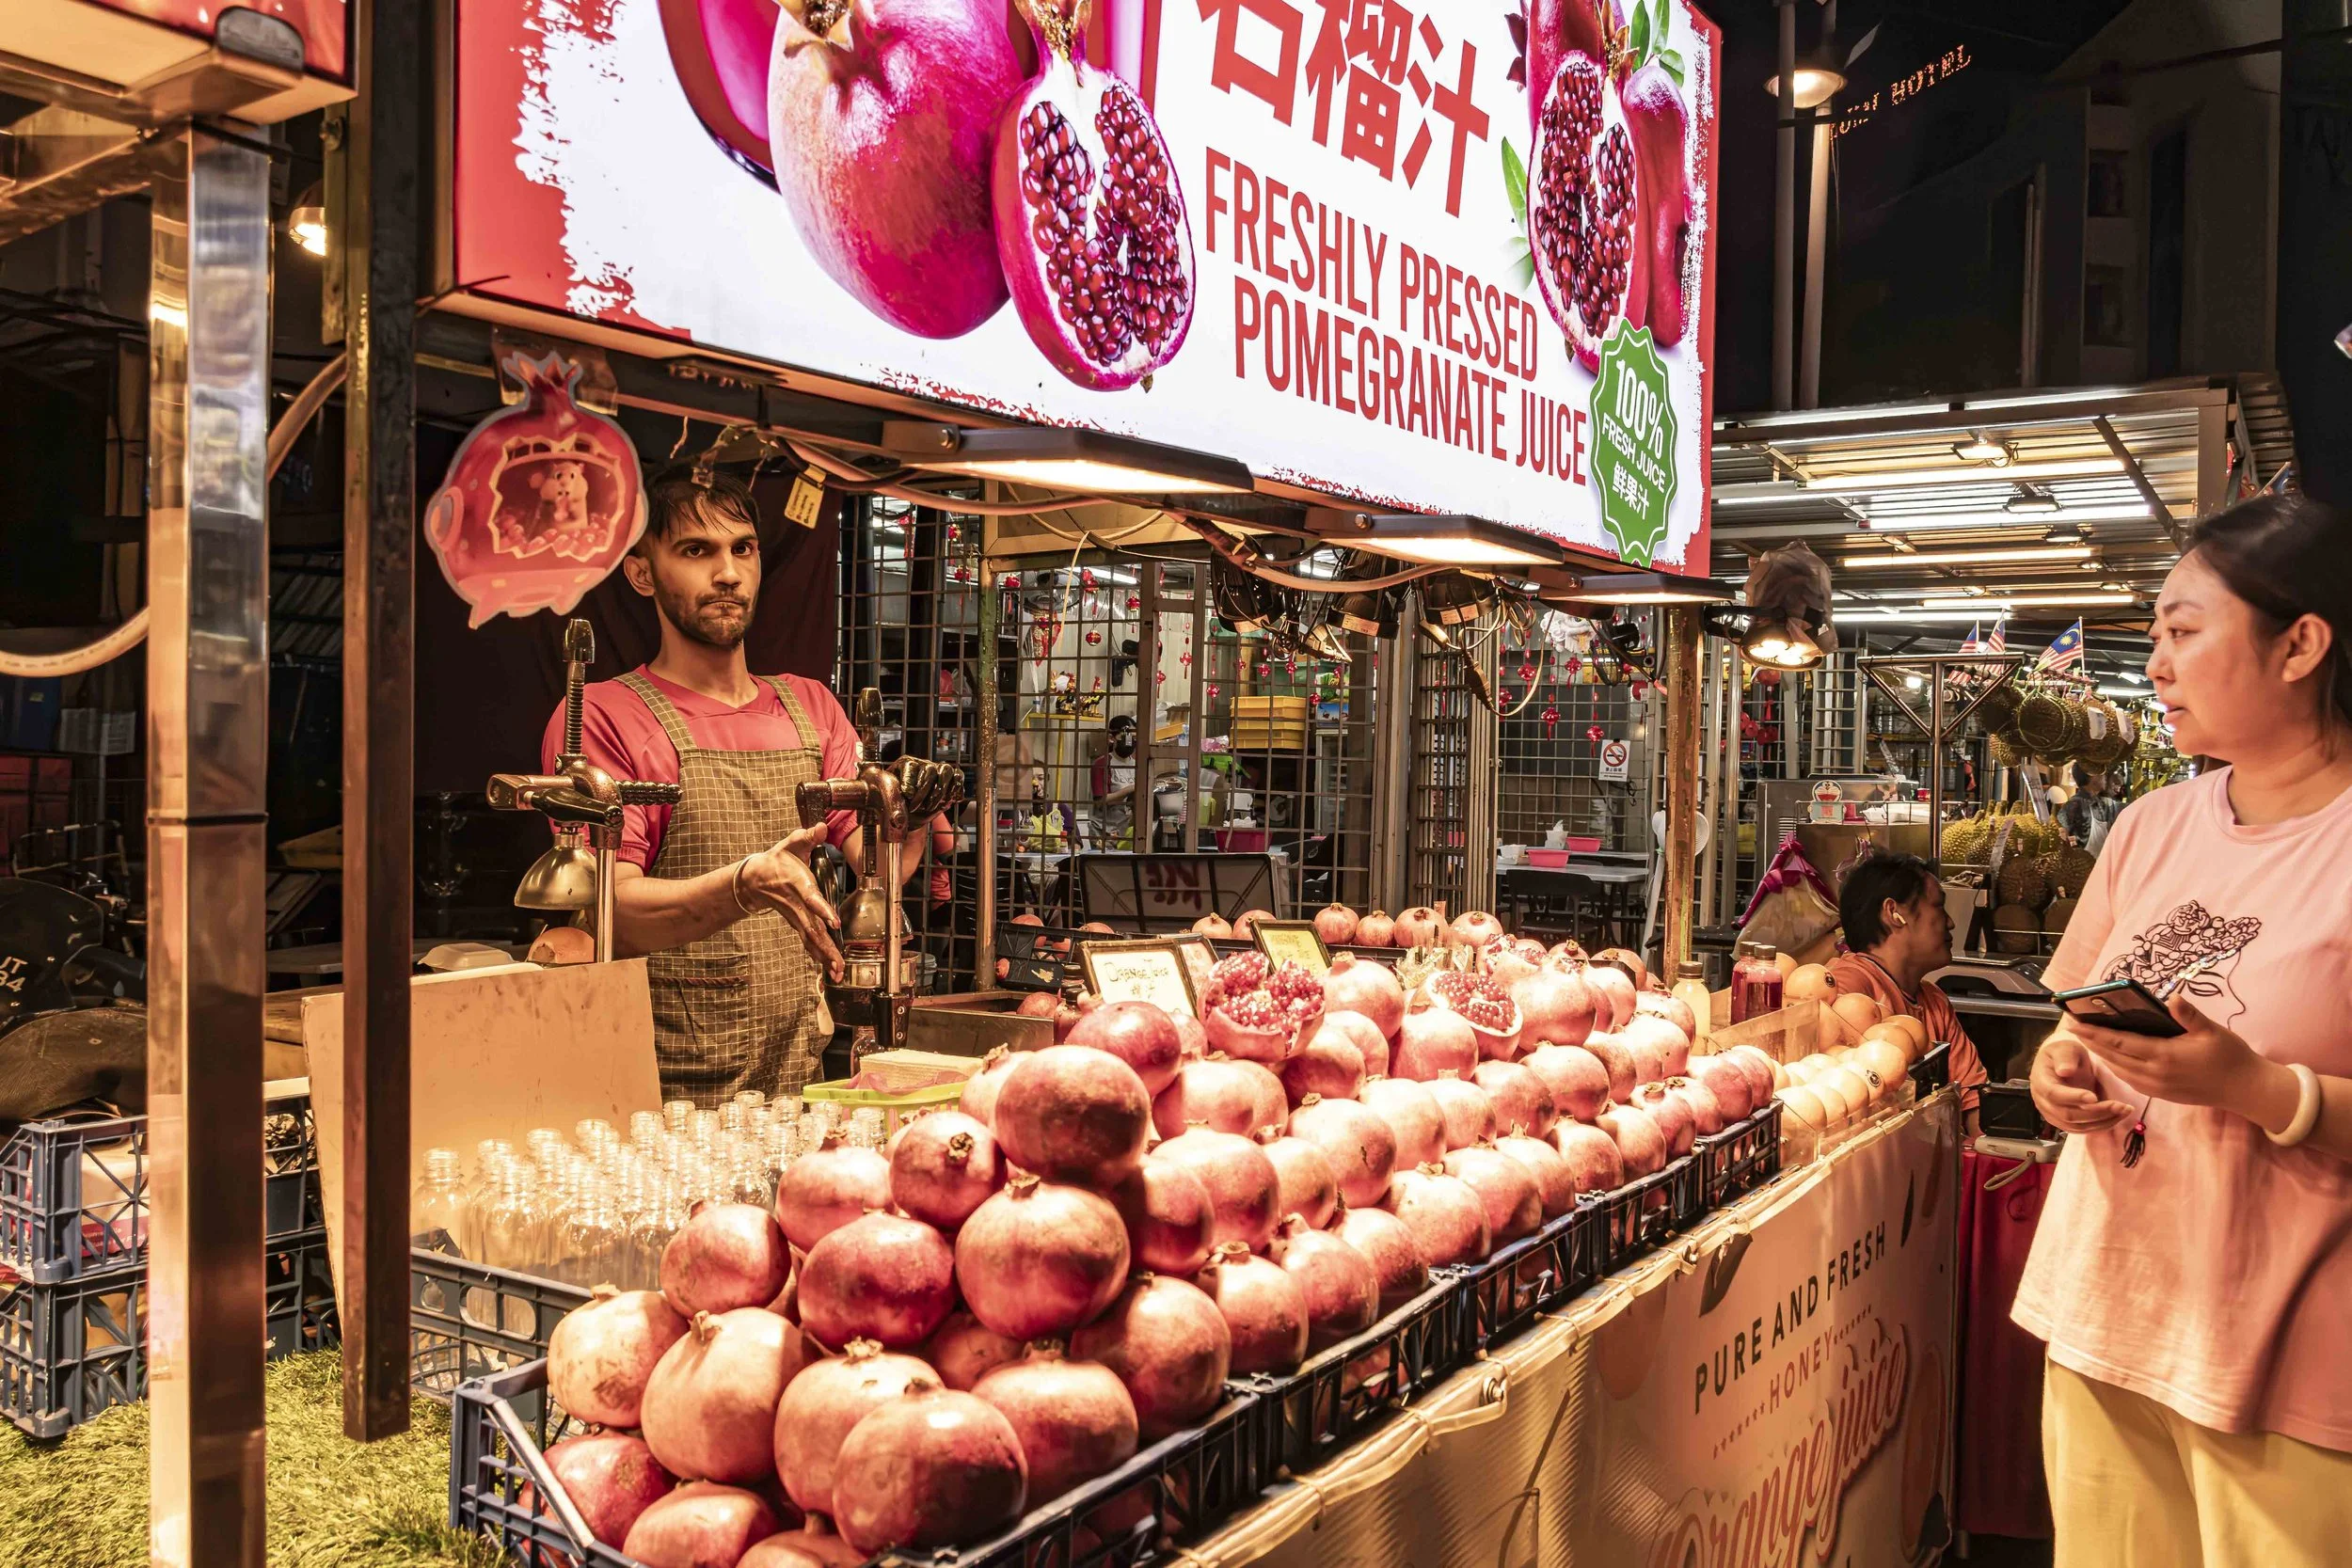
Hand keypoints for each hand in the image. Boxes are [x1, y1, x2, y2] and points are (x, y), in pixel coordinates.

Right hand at [743, 825, 842, 979]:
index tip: (833, 921)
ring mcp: (796, 917)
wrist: (754, 879)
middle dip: (826, 947)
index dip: (821, 909)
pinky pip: (809, 941)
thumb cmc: (778, 860)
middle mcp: (797, 905)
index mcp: (798, 884)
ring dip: (824, 956)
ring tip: (837, 971)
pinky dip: (819, 955)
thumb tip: (821, 827)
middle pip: (812, 928)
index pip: (810, 898)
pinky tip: (830, 968)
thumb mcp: (791, 843)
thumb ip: (807, 836)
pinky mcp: (797, 923)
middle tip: (839, 963)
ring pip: (811, 939)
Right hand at [2030, 1026, 2136, 1133]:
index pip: (2054, 1094)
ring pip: (2078, 1126)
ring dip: (2104, 1121)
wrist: (2062, 1065)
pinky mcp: (2065, 1122)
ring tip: (2125, 1109)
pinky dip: (2102, 1125)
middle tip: (2121, 1105)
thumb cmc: (2064, 1053)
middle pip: (2068, 1115)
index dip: (2073, 1097)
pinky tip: (2118, 1115)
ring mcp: (2053, 1115)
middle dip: (2097, 1112)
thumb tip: (2065, 1071)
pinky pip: (2084, 1130)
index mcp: (2041, 1082)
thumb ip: (2065, 1057)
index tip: (2094, 1097)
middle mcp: (2043, 1102)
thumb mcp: (2066, 1048)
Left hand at [2071, 995, 2302, 1131]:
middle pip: (2112, 1055)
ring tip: (2086, 1037)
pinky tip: (2110, 1055)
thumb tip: (2172, 997)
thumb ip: (2189, 1015)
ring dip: (2100, 1053)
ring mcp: (2156, 1087)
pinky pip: (2129, 1078)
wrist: (2246, 1090)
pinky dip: (2115, 1065)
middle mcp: (2154, 1074)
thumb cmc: (2230, 1057)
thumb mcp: (2212, 1031)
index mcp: (2164, 1056)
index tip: (2074, 1021)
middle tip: (2071, 1024)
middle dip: (2090, 1040)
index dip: (2094, 1032)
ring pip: (2118, 1069)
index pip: (2119, 1042)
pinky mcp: (2160, 1094)